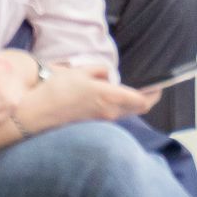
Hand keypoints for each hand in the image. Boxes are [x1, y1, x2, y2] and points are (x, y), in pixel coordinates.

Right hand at [29, 61, 160, 128]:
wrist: (36, 114)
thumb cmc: (58, 90)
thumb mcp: (81, 71)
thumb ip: (100, 71)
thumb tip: (109, 77)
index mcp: (109, 96)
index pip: (142, 101)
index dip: (154, 93)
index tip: (160, 85)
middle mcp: (109, 112)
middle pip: (137, 109)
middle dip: (147, 99)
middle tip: (151, 87)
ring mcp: (100, 121)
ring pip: (125, 112)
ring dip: (132, 103)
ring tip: (132, 89)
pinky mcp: (92, 125)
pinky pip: (112, 115)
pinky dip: (118, 107)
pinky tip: (112, 97)